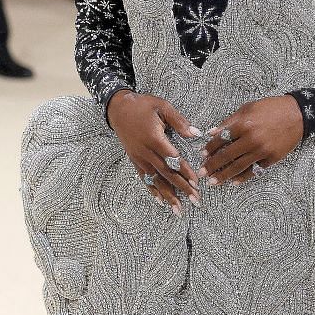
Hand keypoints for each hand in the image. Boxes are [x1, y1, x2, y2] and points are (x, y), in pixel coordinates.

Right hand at [107, 89, 200, 209]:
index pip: (172, 159)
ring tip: (179, 210)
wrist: (117, 108)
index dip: (185, 171)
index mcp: (154, 138)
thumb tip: (196, 134)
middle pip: (166, 173)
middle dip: (182, 188)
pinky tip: (161, 201)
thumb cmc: (142, 105)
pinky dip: (153, 190)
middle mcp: (145, 151)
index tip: (196, 182)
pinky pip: (145, 178)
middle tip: (196, 200)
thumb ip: (179, 121)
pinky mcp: (134, 160)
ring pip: (155, 180)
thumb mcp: (162, 106)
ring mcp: (138, 157)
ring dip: (168, 195)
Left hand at [203, 94, 303, 187]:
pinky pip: (255, 170)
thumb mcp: (248, 108)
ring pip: (239, 166)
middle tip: (201, 173)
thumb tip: (211, 132)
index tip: (202, 154)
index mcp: (244, 124)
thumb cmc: (272, 108)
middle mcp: (252, 139)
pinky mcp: (272, 158)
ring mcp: (263, 151)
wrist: (298, 114)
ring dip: (224, 175)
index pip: (221, 139)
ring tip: (213, 182)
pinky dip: (244, 177)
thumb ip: (229, 121)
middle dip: (212, 165)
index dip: (209, 148)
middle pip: (227, 156)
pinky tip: (234, 182)